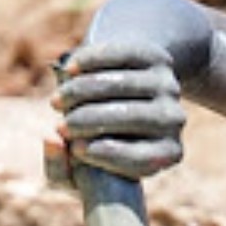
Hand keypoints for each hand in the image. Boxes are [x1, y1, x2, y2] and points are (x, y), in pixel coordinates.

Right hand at [48, 39, 187, 183]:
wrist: (121, 102)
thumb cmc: (95, 145)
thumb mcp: (78, 170)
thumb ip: (58, 168)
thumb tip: (51, 139)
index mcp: (167, 154)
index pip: (143, 159)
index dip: (108, 154)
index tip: (76, 148)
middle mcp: (174, 120)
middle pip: (133, 118)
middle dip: (89, 120)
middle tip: (61, 124)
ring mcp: (168, 86)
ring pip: (124, 85)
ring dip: (83, 91)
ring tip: (58, 101)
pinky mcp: (156, 58)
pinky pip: (123, 55)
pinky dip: (92, 60)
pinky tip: (69, 70)